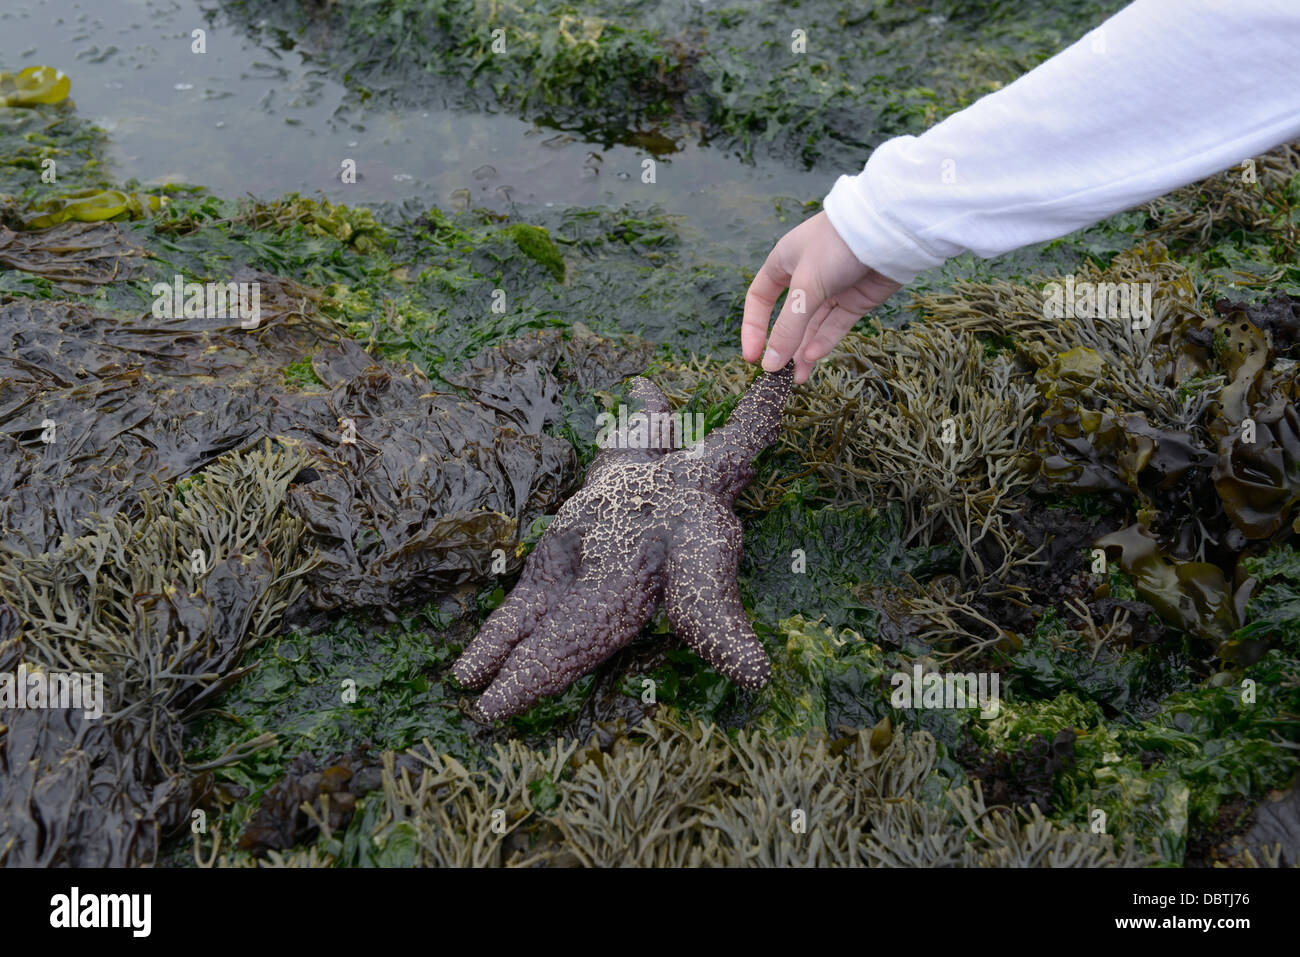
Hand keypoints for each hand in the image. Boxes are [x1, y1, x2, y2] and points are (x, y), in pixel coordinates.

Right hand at [742, 211, 902, 382]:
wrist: (889, 232)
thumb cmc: (836, 246)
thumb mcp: (805, 286)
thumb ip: (788, 327)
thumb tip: (770, 364)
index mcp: (783, 262)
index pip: (759, 300)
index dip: (754, 328)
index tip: (752, 357)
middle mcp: (805, 276)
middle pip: (788, 319)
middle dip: (783, 346)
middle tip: (779, 376)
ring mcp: (832, 290)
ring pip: (812, 327)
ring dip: (804, 352)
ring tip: (798, 378)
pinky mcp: (855, 300)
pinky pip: (834, 326)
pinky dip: (824, 342)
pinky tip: (814, 358)